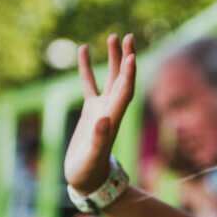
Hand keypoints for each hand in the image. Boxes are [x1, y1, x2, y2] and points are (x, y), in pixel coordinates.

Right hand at [64, 34, 135, 193]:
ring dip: (113, 58)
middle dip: (126, 58)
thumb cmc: (89, 171)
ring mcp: (102, 109)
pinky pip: (89, 84)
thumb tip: (103, 120)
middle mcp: (111, 110)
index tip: (132, 55)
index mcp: (113, 118)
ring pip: (110, 78)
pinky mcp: (90, 111)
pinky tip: (84, 49)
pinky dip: (87, 68)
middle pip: (123, 79)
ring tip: (113, 36)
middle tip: (128, 36)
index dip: (129, 74)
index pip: (125, 91)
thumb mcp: (93, 156)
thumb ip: (99, 139)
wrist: (87, 180)